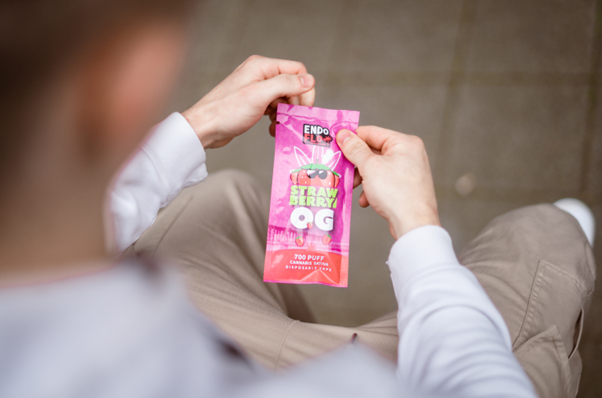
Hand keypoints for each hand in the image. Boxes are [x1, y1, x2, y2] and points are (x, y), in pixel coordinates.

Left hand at [182, 55, 314, 148]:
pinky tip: (271, 128)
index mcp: (262, 66)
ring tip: (277, 125)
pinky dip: (277, 118)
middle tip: (290, 120)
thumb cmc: (226, 111)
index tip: (302, 109)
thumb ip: (286, 84)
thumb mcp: (260, 95)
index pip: (297, 71)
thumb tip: (309, 80)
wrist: (204, 128)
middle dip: (294, 104)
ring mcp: (256, 88)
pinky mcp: (253, 102)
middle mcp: (260, 74)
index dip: (304, 89)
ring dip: (286, 113)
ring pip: (284, 98)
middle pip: (292, 85)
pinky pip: (274, 107)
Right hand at [336, 126, 439, 239]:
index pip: (371, 132)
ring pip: (376, 168)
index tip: (335, 145)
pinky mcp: (406, 186)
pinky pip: (383, 181)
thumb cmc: (397, 194)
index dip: (351, 138)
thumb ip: (355, 149)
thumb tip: (343, 135)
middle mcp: (409, 154)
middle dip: (356, 164)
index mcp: (404, 143)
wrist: (414, 225)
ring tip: (355, 187)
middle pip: (373, 151)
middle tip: (342, 170)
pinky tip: (366, 200)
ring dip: (362, 178)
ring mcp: (408, 171)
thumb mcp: (370, 167)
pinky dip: (372, 189)